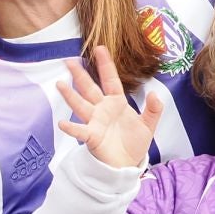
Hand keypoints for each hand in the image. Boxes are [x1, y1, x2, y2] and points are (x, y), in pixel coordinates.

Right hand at [54, 45, 163, 169]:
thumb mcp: (149, 125)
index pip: (110, 80)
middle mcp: (102, 109)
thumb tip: (154, 94)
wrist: (127, 165)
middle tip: (68, 61)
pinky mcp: (92, 137)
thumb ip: (154, 109)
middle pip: (89, 88)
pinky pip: (80, 131)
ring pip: (81, 105)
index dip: (105, 65)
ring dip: (70, 96)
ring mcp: (95, 122)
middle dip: (80, 75)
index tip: (99, 48)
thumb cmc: (134, 143)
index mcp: (117, 103)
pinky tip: (62, 123)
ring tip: (60, 84)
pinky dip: (71, 128)